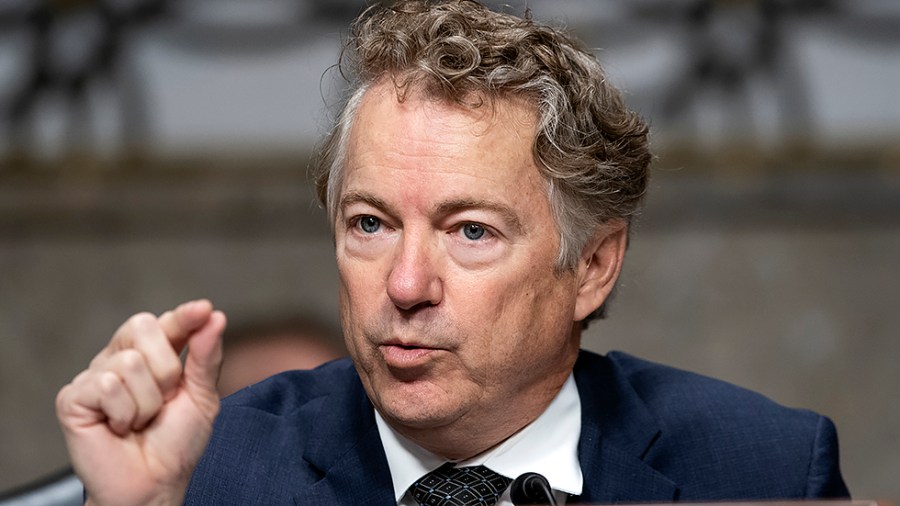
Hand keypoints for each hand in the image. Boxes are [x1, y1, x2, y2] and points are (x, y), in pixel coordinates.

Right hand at [56, 300, 226, 505]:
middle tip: (164, 401)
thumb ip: (205, 356)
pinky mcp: (73, 398)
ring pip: (130, 362)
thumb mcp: (202, 396)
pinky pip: (108, 384)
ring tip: (140, 421)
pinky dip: (125, 413)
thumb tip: (214, 316)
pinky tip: (119, 428)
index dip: (184, 315)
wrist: (155, 484)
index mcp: (151, 355)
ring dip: (148, 401)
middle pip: (143, 326)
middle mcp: (119, 358)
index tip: (203, 310)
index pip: (165, 322)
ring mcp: (94, 376)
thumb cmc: (175, 443)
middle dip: (167, 369)